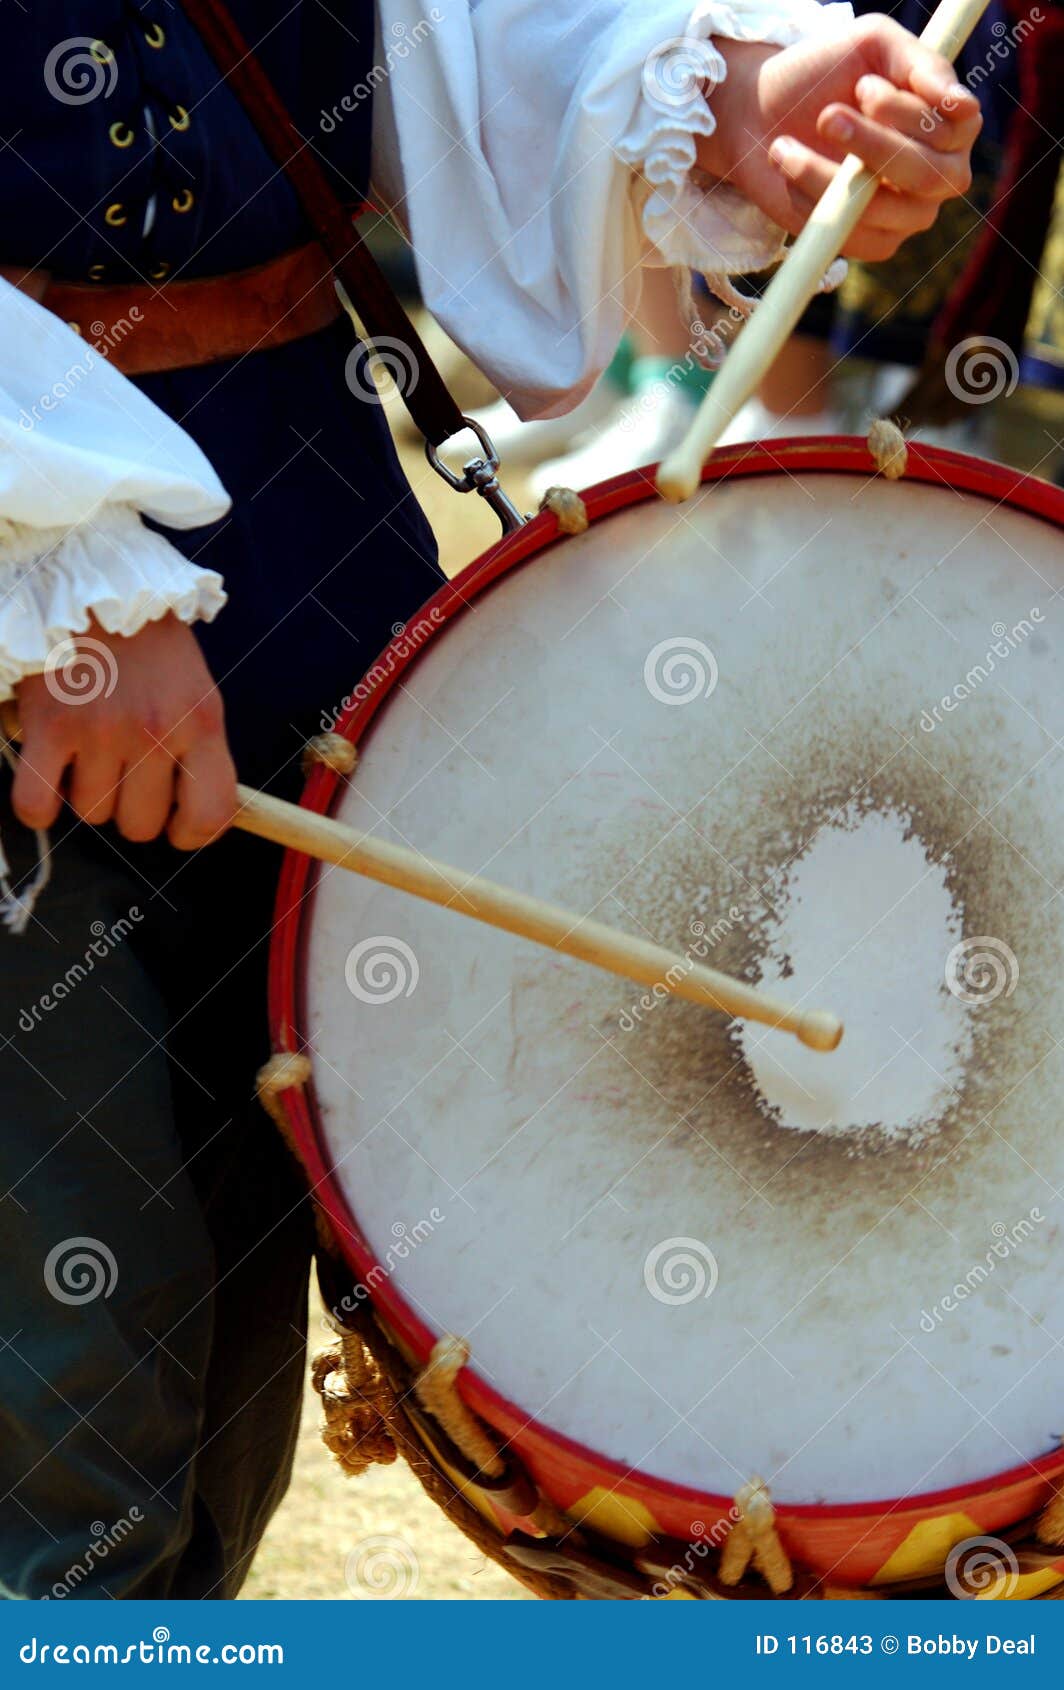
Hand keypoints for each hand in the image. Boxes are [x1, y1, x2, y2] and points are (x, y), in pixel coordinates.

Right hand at [13, 614, 237, 848]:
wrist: (90, 580)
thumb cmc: (144, 640)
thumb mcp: (194, 688)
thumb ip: (198, 747)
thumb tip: (201, 815)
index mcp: (201, 721)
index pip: (211, 814)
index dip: (192, 833)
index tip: (177, 825)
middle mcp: (156, 731)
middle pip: (140, 824)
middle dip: (130, 808)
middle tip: (121, 771)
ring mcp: (101, 730)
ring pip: (92, 814)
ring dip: (85, 793)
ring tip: (85, 748)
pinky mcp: (49, 726)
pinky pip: (37, 805)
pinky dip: (38, 801)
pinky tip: (46, 773)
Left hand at [698, 16, 980, 260]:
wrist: (763, 112)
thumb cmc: (827, 74)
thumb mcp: (875, 44)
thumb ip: (920, 62)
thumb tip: (961, 104)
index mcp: (953, 126)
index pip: (954, 128)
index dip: (908, 112)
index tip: (863, 88)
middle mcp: (940, 173)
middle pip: (924, 174)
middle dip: (870, 145)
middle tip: (826, 117)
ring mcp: (908, 214)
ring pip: (883, 210)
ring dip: (825, 177)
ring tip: (783, 146)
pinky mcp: (871, 242)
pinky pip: (851, 235)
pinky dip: (811, 202)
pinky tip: (787, 169)